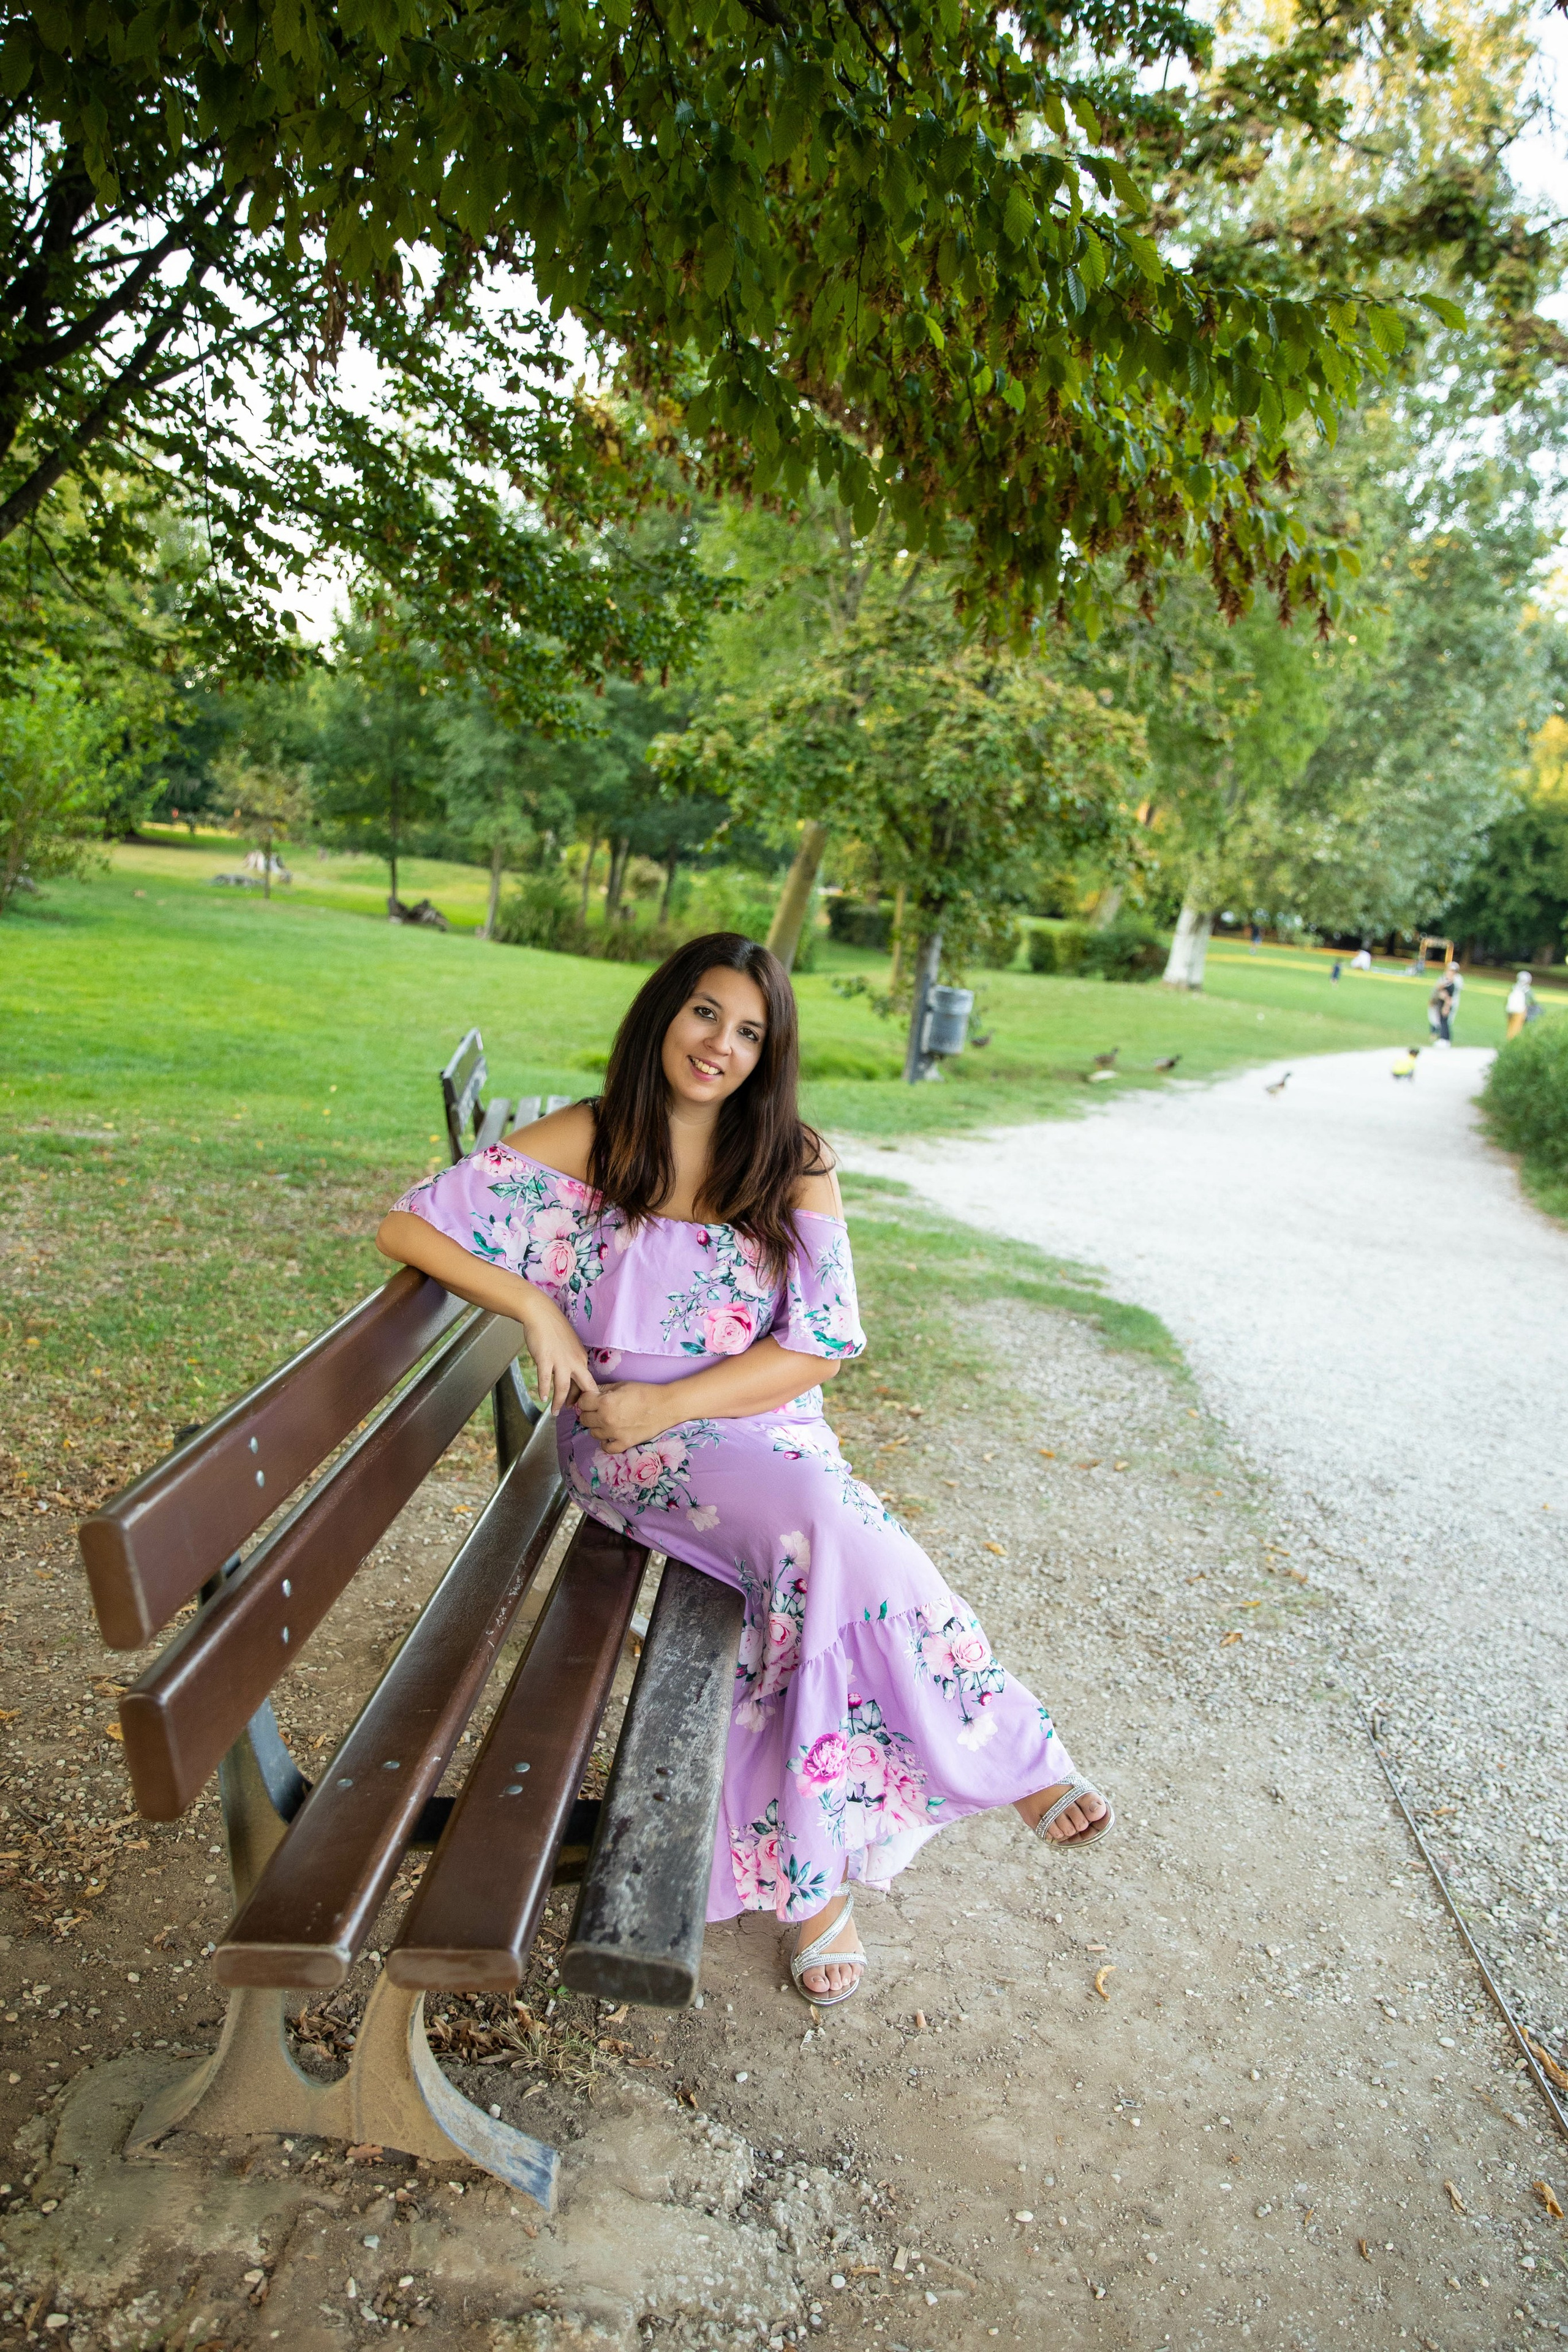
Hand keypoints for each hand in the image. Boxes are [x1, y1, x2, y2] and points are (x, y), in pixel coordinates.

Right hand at [517, 1293, 598, 1416]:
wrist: (541, 1314)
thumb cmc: (554, 1329)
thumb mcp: (569, 1346)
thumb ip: (571, 1362)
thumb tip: (568, 1378)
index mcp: (581, 1358)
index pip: (588, 1381)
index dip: (586, 1395)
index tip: (581, 1404)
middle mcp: (574, 1361)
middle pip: (582, 1387)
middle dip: (579, 1403)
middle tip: (573, 1412)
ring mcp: (560, 1360)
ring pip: (563, 1387)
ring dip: (558, 1402)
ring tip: (554, 1412)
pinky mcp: (545, 1359)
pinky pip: (545, 1379)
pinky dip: (543, 1390)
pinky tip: (542, 1398)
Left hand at [573, 1381, 670, 1453]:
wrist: (665, 1406)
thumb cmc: (644, 1392)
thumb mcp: (622, 1384)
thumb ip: (603, 1389)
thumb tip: (590, 1393)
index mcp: (604, 1402)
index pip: (582, 1403)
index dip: (586, 1400)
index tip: (592, 1400)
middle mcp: (605, 1419)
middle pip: (584, 1419)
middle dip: (589, 1413)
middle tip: (599, 1410)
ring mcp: (614, 1433)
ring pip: (593, 1433)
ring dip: (598, 1427)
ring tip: (608, 1422)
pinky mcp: (624, 1443)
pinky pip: (606, 1448)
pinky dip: (606, 1443)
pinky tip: (610, 1436)